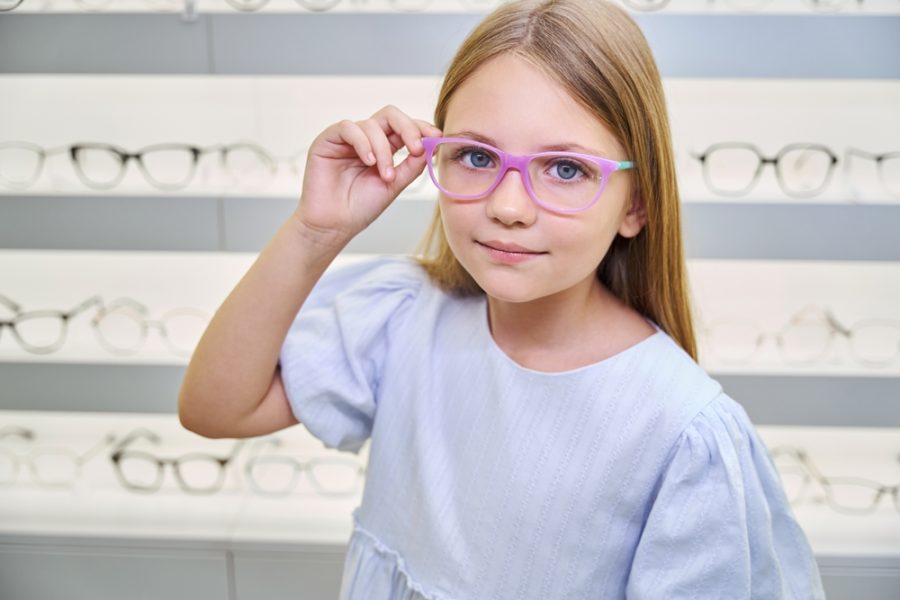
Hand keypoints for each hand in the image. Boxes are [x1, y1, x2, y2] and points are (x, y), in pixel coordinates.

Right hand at [294, 105, 441, 245]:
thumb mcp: (393, 185)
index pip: (404, 127)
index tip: (436, 137)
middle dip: (408, 128)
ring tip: (385, 175)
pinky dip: (363, 143)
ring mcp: (347, 139)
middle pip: (390, 116)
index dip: (421, 127)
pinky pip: (348, 128)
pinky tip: (369, 161)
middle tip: (416, 148)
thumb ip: (411, 166)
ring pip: (372, 124)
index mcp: (384, 147)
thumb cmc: (360, 208)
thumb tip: (430, 146)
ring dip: (384, 149)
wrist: (334, 225)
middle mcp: (366, 139)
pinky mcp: (327, 140)